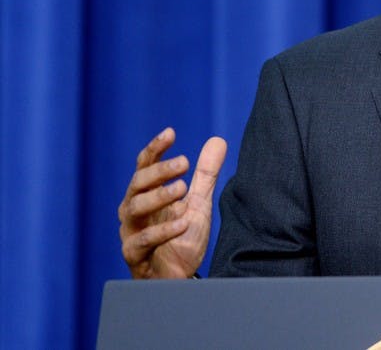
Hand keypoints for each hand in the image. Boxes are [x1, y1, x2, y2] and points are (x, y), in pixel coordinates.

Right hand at [119, 127, 226, 278]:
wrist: (180, 277)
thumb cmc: (182, 238)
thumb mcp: (198, 202)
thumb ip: (205, 175)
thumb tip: (218, 140)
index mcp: (146, 194)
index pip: (145, 165)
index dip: (156, 148)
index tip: (171, 133)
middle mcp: (134, 210)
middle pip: (138, 183)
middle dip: (159, 171)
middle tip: (184, 163)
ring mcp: (131, 232)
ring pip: (134, 208)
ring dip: (159, 196)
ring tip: (183, 189)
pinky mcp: (134, 255)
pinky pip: (141, 241)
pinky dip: (163, 230)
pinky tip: (184, 222)